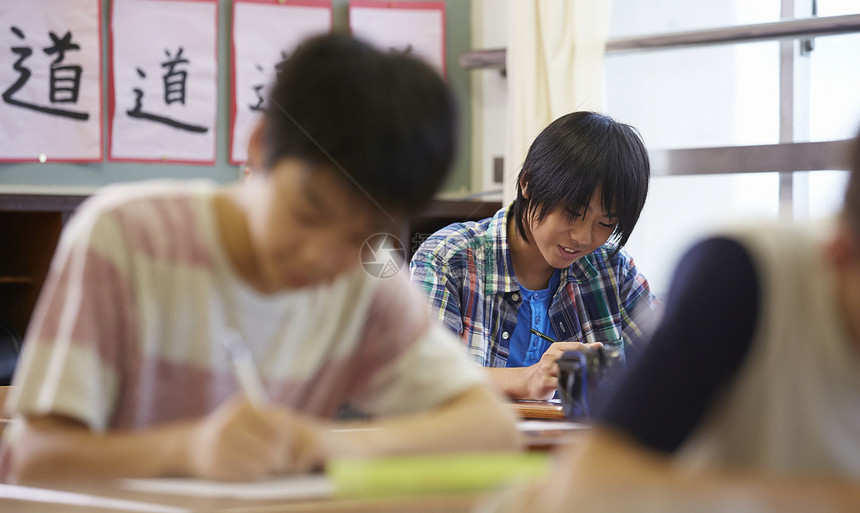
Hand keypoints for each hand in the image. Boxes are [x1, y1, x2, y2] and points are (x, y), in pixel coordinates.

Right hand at [185, 396, 323, 479]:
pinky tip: (250, 470)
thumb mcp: (251, 417)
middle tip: (281, 462)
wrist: (194, 445)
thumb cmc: (234, 430)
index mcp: (243, 406)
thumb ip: (276, 423)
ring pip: (262, 463)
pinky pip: (248, 474)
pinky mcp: (216, 463)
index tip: (286, 446)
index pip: (280, 427)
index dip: (288, 441)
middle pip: (272, 447)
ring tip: (265, 466)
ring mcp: (221, 443)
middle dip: (281, 458)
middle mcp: (230, 422)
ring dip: (268, 469)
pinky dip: (254, 475)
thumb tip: (308, 445)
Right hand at [519, 341, 603, 399]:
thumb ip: (579, 351)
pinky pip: (561, 383)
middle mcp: (551, 356)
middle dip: (587, 365)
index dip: (590, 353)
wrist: (529, 382)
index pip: (577, 346)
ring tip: (591, 380)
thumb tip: (599, 345)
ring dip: (581, 376)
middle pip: (574, 357)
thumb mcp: (561, 356)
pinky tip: (578, 388)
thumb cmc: (548, 369)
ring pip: (568, 370)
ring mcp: (547, 369)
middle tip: (599, 371)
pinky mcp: (545, 382)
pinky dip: (571, 386)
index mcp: (556, 348)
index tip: (599, 359)